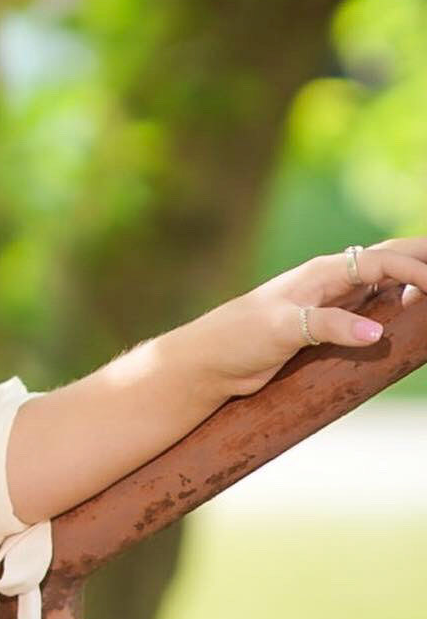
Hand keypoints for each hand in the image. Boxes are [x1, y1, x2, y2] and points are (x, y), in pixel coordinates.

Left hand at [173, 238, 426, 400]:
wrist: (212, 360)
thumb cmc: (239, 336)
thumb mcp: (282, 328)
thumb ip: (327, 326)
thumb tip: (377, 333)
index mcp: (321, 272)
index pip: (382, 261)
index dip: (418, 270)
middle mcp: (331, 281)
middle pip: (388, 259)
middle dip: (422, 260)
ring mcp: (332, 302)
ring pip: (385, 282)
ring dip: (414, 281)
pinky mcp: (330, 325)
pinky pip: (373, 308)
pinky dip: (399, 306)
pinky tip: (412, 316)